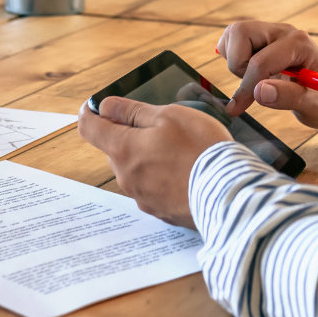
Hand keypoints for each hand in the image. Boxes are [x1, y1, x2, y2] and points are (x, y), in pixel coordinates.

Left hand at [77, 96, 232, 227]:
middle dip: (129, 135)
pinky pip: (152, 187)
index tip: (96, 105)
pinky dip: (162, 176)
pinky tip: (186, 170)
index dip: (90, 112)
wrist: (227, 193)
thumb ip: (134, 111)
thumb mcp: (170, 116)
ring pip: (135, 168)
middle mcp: (125, 176)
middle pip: (115, 148)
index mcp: (123, 149)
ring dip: (148, 156)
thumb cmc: (200, 148)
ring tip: (181, 149)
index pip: (90, 128)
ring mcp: (141, 196)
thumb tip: (106, 106)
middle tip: (160, 125)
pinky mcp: (159, 211)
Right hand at [217, 20, 317, 127]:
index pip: (261, 61)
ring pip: (234, 33)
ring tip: (254, 78)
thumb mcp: (315, 105)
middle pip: (241, 32)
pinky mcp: (261, 37)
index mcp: (299, 44)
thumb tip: (260, 91)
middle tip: (253, 85)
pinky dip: (232, 55)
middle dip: (238, 64)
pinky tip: (249, 72)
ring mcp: (271, 31)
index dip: (247, 87)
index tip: (238, 109)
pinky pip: (233, 38)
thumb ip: (288, 97)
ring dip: (235, 59)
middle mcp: (283, 32)